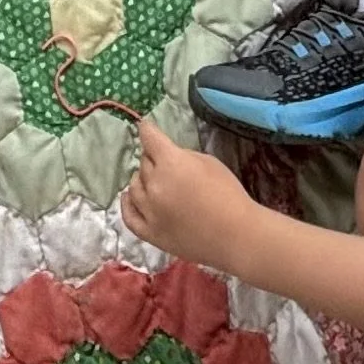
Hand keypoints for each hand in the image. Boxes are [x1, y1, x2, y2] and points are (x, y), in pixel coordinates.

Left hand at [122, 119, 252, 272]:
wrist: (236, 236)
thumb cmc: (229, 195)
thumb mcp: (210, 162)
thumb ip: (183, 155)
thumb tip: (167, 156)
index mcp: (170, 163)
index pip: (149, 138)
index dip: (147, 130)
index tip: (145, 127)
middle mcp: (154, 185)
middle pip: (143, 163)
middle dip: (153, 159)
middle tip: (167, 164)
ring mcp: (149, 211)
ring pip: (134, 186)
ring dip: (143, 180)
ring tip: (154, 182)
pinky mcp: (149, 233)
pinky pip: (128, 215)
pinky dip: (128, 203)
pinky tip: (130, 196)